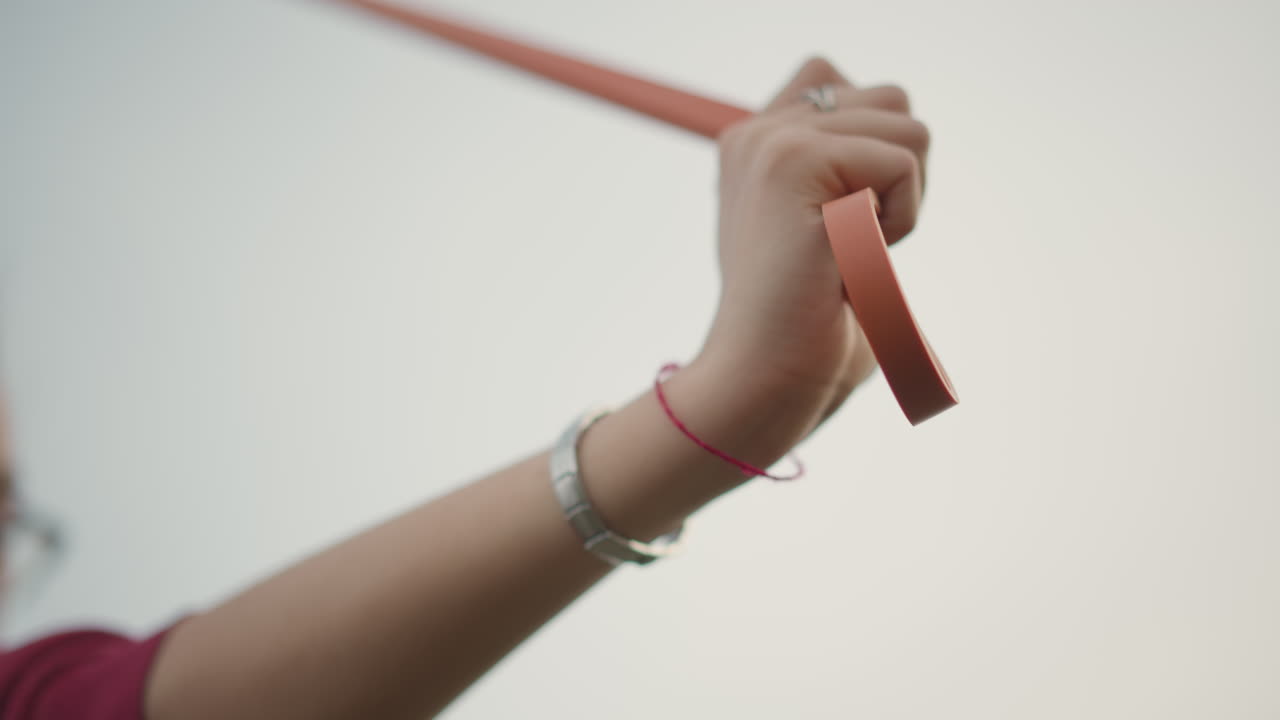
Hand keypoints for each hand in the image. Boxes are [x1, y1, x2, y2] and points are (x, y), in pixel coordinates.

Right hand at [697, 57, 930, 432]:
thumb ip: (847, 169)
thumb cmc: (808, 330)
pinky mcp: (792, 161)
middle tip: (845, 246)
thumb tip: (894, 133)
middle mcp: (754, 132)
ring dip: (901, 201)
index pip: (839, 81)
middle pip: (891, 98)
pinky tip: (843, 261)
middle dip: (897, 177)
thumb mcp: (830, 232)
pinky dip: (896, 221)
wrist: (768, 380)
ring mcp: (769, 141)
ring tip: (845, 253)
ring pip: (907, 125)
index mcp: (755, 144)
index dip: (873, 153)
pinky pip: (903, 162)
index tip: (833, 226)